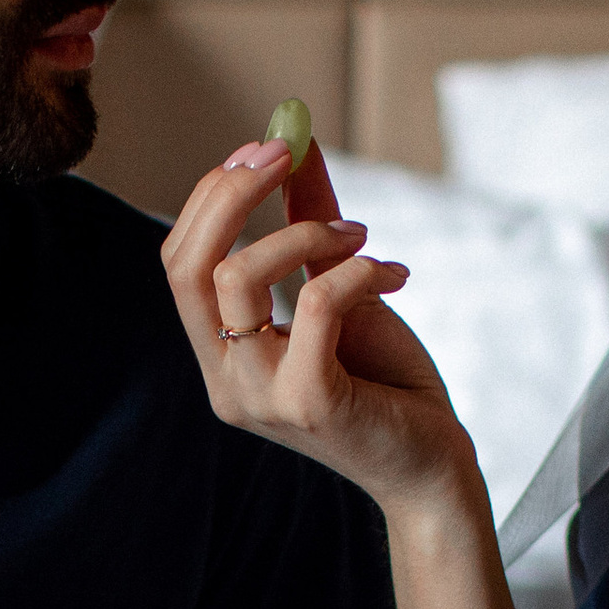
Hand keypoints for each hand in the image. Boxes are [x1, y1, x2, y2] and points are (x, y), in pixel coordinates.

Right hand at [161, 136, 482, 526]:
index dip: (212, 197)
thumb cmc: (384, 385)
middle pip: (187, 265)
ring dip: (308, 232)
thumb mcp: (341, 292)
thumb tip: (296, 141)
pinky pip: (314, 303)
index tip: (265, 150)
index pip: (180, 263)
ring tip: (364, 240)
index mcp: (220, 356)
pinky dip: (357, 271)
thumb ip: (310, 223)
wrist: (429, 468)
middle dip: (232, 193)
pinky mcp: (308, 403)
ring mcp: (260, 396)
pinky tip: (394, 275)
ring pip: (239, 277)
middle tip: (286, 156)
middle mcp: (226, 380)